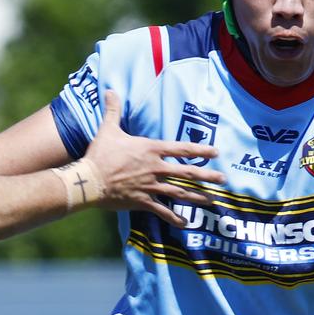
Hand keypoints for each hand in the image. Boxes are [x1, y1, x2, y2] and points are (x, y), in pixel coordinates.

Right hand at [83, 91, 224, 225]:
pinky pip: (162, 211)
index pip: (182, 149)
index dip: (201, 150)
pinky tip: (185, 223)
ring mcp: (150, 186)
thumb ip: (113, 111)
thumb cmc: (100, 154)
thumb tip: (110, 90)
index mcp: (151, 149)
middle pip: (187, 172)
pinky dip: (174, 218)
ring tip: (213, 200)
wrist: (90, 180)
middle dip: (207, 176)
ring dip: (198, 197)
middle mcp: (155, 168)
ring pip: (180, 193)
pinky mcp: (142, 201)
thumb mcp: (108, 129)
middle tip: (223, 179)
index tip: (216, 152)